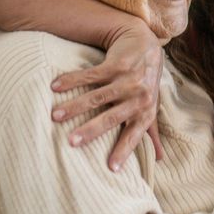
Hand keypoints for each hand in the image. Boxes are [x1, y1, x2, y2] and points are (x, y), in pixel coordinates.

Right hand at [50, 22, 164, 169]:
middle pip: (111, 118)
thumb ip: (152, 133)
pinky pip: (91, 75)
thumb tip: (160, 159)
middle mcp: (139, 97)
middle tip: (71, 142)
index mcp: (146, 113)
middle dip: (91, 131)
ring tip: (54, 116)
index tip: (111, 168)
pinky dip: (72, 80)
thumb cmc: (146, 83)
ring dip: (74, 106)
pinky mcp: (116, 65)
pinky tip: (55, 86)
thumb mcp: (151, 107)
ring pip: (97, 96)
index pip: (134, 135)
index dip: (123, 151)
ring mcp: (128, 80)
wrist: (145, 44)